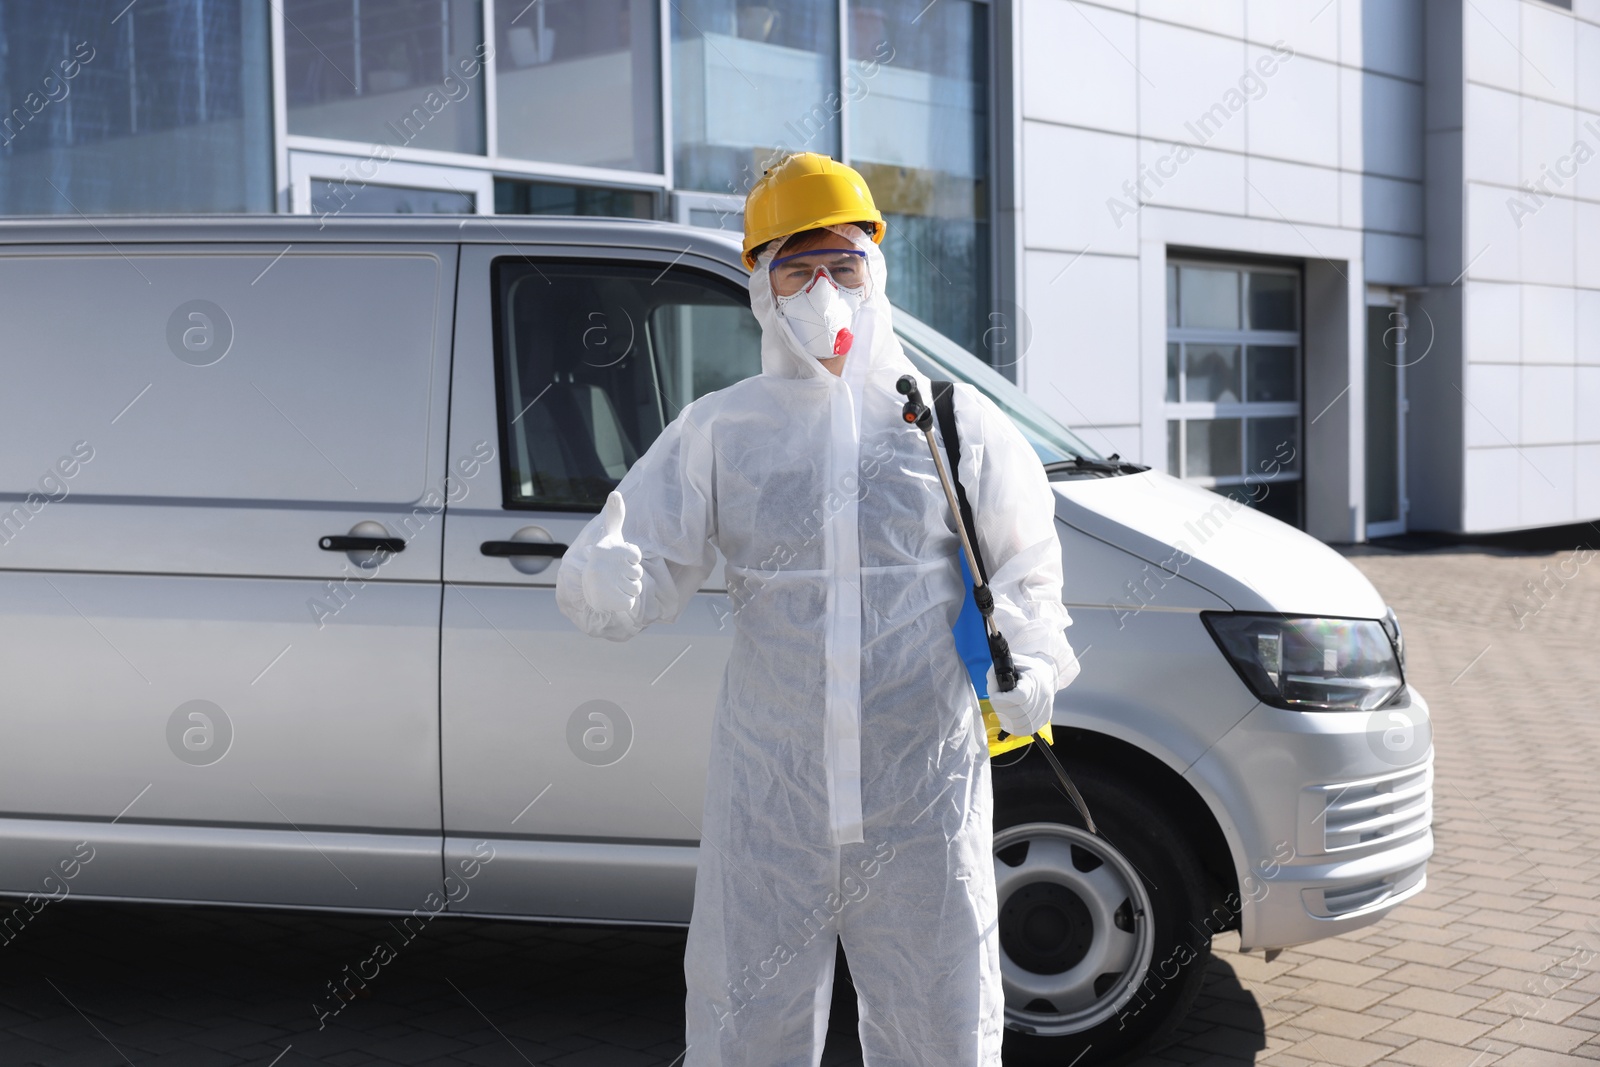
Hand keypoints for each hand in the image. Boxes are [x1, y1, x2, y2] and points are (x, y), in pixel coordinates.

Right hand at [583, 492, 643, 614]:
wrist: (589, 587)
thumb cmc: (606, 558)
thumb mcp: (611, 537)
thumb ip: (615, 516)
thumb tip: (615, 493)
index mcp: (607, 550)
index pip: (636, 555)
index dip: (632, 559)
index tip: (619, 559)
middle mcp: (604, 567)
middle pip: (638, 573)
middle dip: (630, 575)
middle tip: (615, 574)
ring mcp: (606, 586)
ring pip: (636, 588)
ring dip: (628, 588)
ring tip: (615, 585)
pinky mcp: (609, 602)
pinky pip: (631, 602)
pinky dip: (625, 601)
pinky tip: (613, 596)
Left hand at [985, 653, 1056, 735]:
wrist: (1043, 674)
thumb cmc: (1023, 669)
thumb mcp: (1009, 664)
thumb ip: (996, 673)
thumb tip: (992, 684)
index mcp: (1034, 680)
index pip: (1020, 696)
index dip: (1003, 699)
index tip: (994, 696)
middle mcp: (1042, 695)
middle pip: (1018, 712)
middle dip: (1001, 710)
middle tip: (995, 704)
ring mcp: (1045, 708)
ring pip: (1022, 723)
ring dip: (1006, 721)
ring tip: (1000, 713)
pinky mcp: (1045, 717)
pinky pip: (1028, 729)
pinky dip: (1015, 729)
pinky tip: (1007, 723)